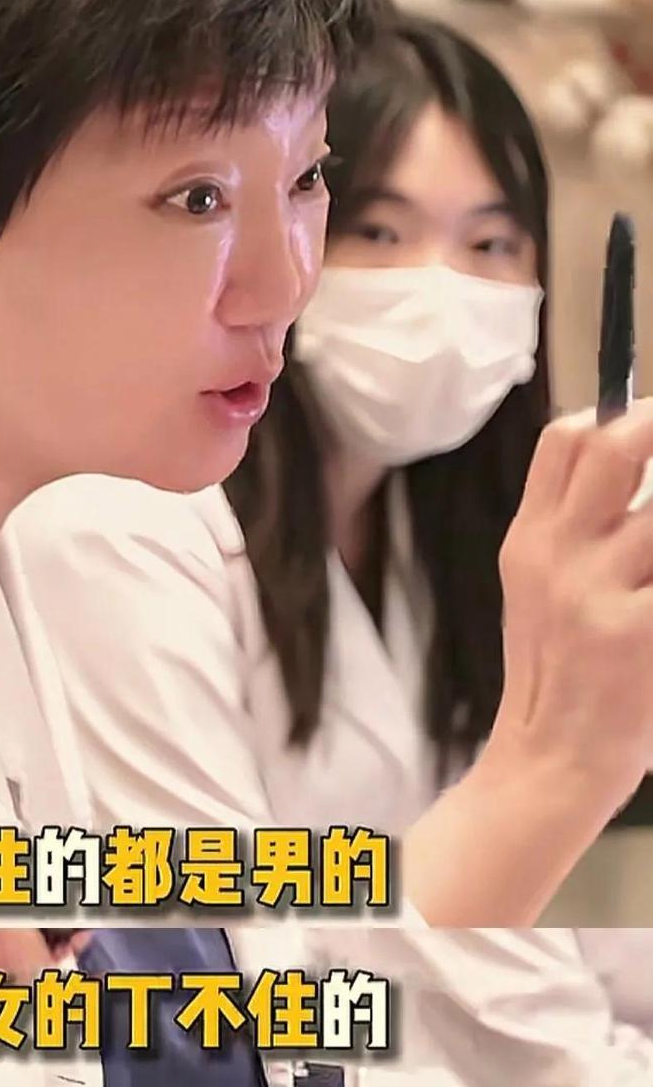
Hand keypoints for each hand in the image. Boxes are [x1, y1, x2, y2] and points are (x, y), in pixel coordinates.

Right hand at [494, 399, 652, 806]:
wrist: (553, 758)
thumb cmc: (557, 669)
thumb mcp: (536, 584)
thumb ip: (568, 525)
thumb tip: (624, 457)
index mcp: (531, 537)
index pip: (564, 441)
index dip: (617, 413)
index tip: (650, 419)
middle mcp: (558, 555)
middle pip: (613, 449)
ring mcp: (597, 593)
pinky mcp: (639, 634)